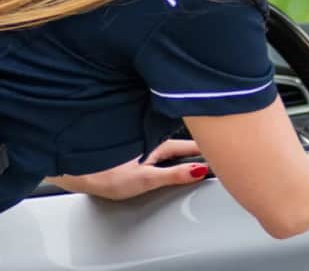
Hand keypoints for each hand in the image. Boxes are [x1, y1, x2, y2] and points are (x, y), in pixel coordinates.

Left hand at [45, 139, 208, 200]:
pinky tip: (168, 146)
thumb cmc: (104, 174)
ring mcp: (142, 139)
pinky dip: (168, 141)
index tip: (225, 144)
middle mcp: (152, 138)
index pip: (191, 145)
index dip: (208, 146)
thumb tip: (199, 170)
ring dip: (184, 140)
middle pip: (182, 139)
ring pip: (169, 138)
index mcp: (158, 144)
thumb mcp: (144, 180)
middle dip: (200, 139)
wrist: (75, 168)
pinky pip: (158, 140)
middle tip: (219, 140)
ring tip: (200, 141)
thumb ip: (174, 175)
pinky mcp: (133, 144)